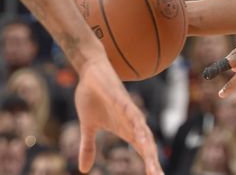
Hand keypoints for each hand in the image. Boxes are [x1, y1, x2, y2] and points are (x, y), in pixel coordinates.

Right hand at [74, 56, 162, 174]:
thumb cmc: (93, 97)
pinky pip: (128, 109)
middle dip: (152, 160)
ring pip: (140, 127)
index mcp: (126, 128)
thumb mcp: (88, 126)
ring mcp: (127, 107)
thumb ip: (88, 147)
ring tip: (151, 158)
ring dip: (146, 142)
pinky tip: (137, 129)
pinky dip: (133, 119)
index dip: (150, 163)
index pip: (142, 149)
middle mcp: (131, 120)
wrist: (91, 71)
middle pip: (146, 142)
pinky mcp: (119, 96)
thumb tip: (84, 169)